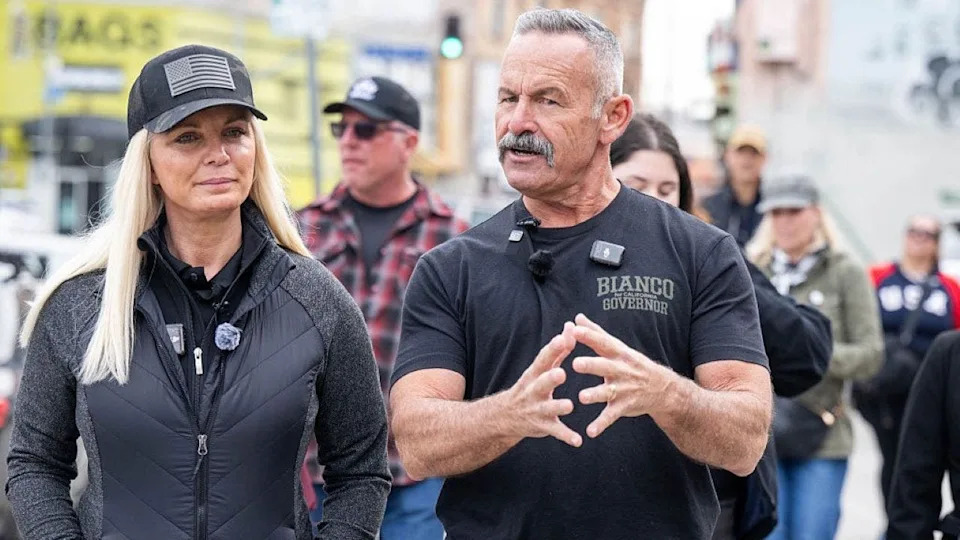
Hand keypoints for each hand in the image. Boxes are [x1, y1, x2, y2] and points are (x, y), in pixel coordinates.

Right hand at [504, 322, 582, 447]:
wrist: (505, 416)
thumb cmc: (529, 387)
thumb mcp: (540, 369)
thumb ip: (558, 350)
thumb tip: (571, 326)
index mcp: (534, 374)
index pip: (542, 359)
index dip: (552, 349)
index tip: (563, 337)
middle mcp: (533, 391)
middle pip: (541, 383)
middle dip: (549, 378)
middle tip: (561, 373)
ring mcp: (536, 409)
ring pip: (547, 408)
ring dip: (558, 406)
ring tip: (569, 405)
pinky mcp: (542, 426)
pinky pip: (555, 431)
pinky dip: (566, 436)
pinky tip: (578, 441)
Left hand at [571, 313, 676, 437]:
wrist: (662, 389)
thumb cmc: (632, 364)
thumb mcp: (618, 347)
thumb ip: (596, 333)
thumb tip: (577, 317)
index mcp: (618, 353)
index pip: (603, 342)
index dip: (590, 336)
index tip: (574, 330)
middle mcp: (621, 370)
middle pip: (605, 366)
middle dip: (592, 365)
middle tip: (575, 363)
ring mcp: (623, 389)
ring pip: (608, 392)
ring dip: (595, 394)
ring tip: (582, 397)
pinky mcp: (624, 406)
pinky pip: (611, 416)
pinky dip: (601, 424)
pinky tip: (590, 432)